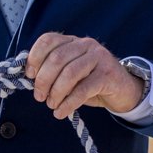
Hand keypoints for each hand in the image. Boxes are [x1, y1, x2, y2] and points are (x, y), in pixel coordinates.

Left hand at [25, 33, 141, 119]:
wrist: (123, 90)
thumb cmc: (91, 82)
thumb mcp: (71, 74)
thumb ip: (54, 72)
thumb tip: (30, 80)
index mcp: (73, 41)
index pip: (48, 40)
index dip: (34, 57)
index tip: (29, 76)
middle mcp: (85, 44)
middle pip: (56, 58)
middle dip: (43, 80)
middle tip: (40, 97)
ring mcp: (99, 58)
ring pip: (69, 74)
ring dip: (56, 93)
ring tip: (52, 105)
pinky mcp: (107, 74)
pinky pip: (83, 89)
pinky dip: (68, 103)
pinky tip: (61, 112)